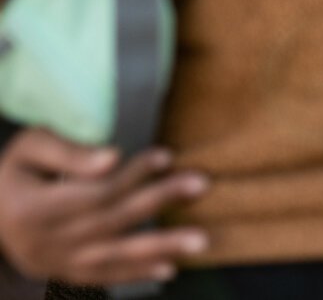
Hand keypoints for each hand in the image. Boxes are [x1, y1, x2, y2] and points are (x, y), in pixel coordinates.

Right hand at [0, 129, 207, 286]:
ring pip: (114, 256)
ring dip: (160, 247)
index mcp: (32, 209)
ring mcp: (56, 263)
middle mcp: (45, 242)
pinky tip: (170, 268)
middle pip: (111, 221)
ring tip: (200, 240)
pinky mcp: (66, 274)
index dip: (131, 175)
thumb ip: (67, 152)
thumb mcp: (29, 149)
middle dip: (158, 201)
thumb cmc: (18, 173)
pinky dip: (137, 274)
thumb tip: (111, 158)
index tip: (165, 155)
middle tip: (201, 184)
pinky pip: (105, 277)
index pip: (93, 193)